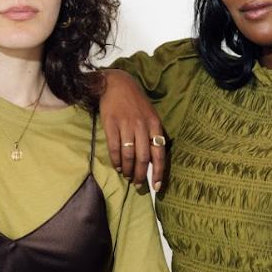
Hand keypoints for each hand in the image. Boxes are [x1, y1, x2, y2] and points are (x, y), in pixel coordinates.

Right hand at [99, 71, 166, 190]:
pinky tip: (118, 167)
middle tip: (138, 186)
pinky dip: (116, 161)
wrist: (116, 84)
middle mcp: (142, 126)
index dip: (158, 173)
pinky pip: (114, 149)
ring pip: (129, 156)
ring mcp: (126, 125)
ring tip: (127, 176)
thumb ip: (152, 135)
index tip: (156, 187)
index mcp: (155, 125)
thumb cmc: (135, 102)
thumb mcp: (150, 115)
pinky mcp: (111, 125)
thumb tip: (153, 161)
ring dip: (128, 170)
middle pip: (143, 159)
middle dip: (141, 176)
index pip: (159, 154)